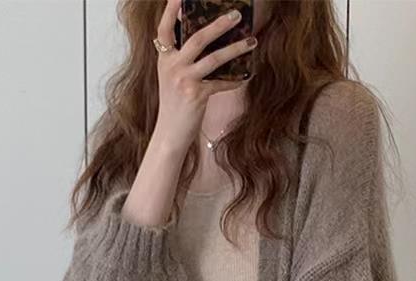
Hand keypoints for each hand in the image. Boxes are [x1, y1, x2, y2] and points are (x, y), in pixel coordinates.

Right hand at [152, 0, 257, 151]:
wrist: (170, 133)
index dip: (170, 10)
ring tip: (252, 41)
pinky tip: (245, 77)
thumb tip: (206, 41)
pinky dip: (235, 81)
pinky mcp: (197, 95)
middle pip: (197, 37)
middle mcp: (172, 66)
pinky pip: (221, 83)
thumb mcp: (172, 77)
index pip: (164, 28)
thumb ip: (181, 59)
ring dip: (236, 48)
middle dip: (219, 24)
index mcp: (164, 58)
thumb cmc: (174, 105)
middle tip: (237, 15)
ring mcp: (184, 80)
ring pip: (214, 58)